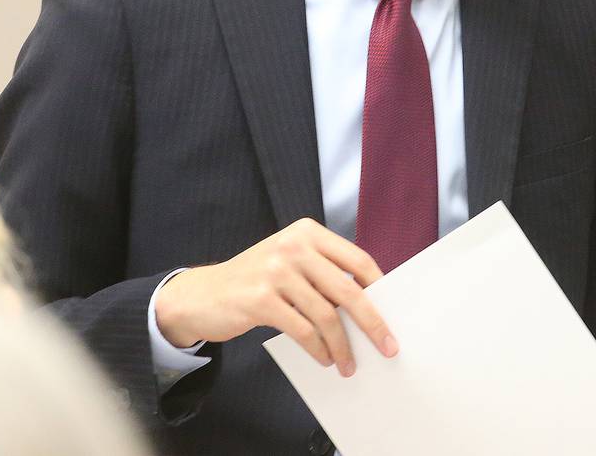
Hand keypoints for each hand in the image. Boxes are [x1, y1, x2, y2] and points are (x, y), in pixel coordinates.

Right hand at [154, 218, 396, 376]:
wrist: (202, 294)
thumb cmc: (256, 281)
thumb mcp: (290, 263)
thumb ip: (323, 273)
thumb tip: (370, 306)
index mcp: (307, 232)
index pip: (357, 259)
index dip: (379, 288)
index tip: (393, 313)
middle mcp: (293, 246)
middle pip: (347, 289)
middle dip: (372, 322)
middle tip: (388, 346)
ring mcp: (275, 271)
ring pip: (326, 315)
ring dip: (342, 345)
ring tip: (349, 364)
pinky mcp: (260, 299)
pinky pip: (302, 330)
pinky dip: (318, 349)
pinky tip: (325, 358)